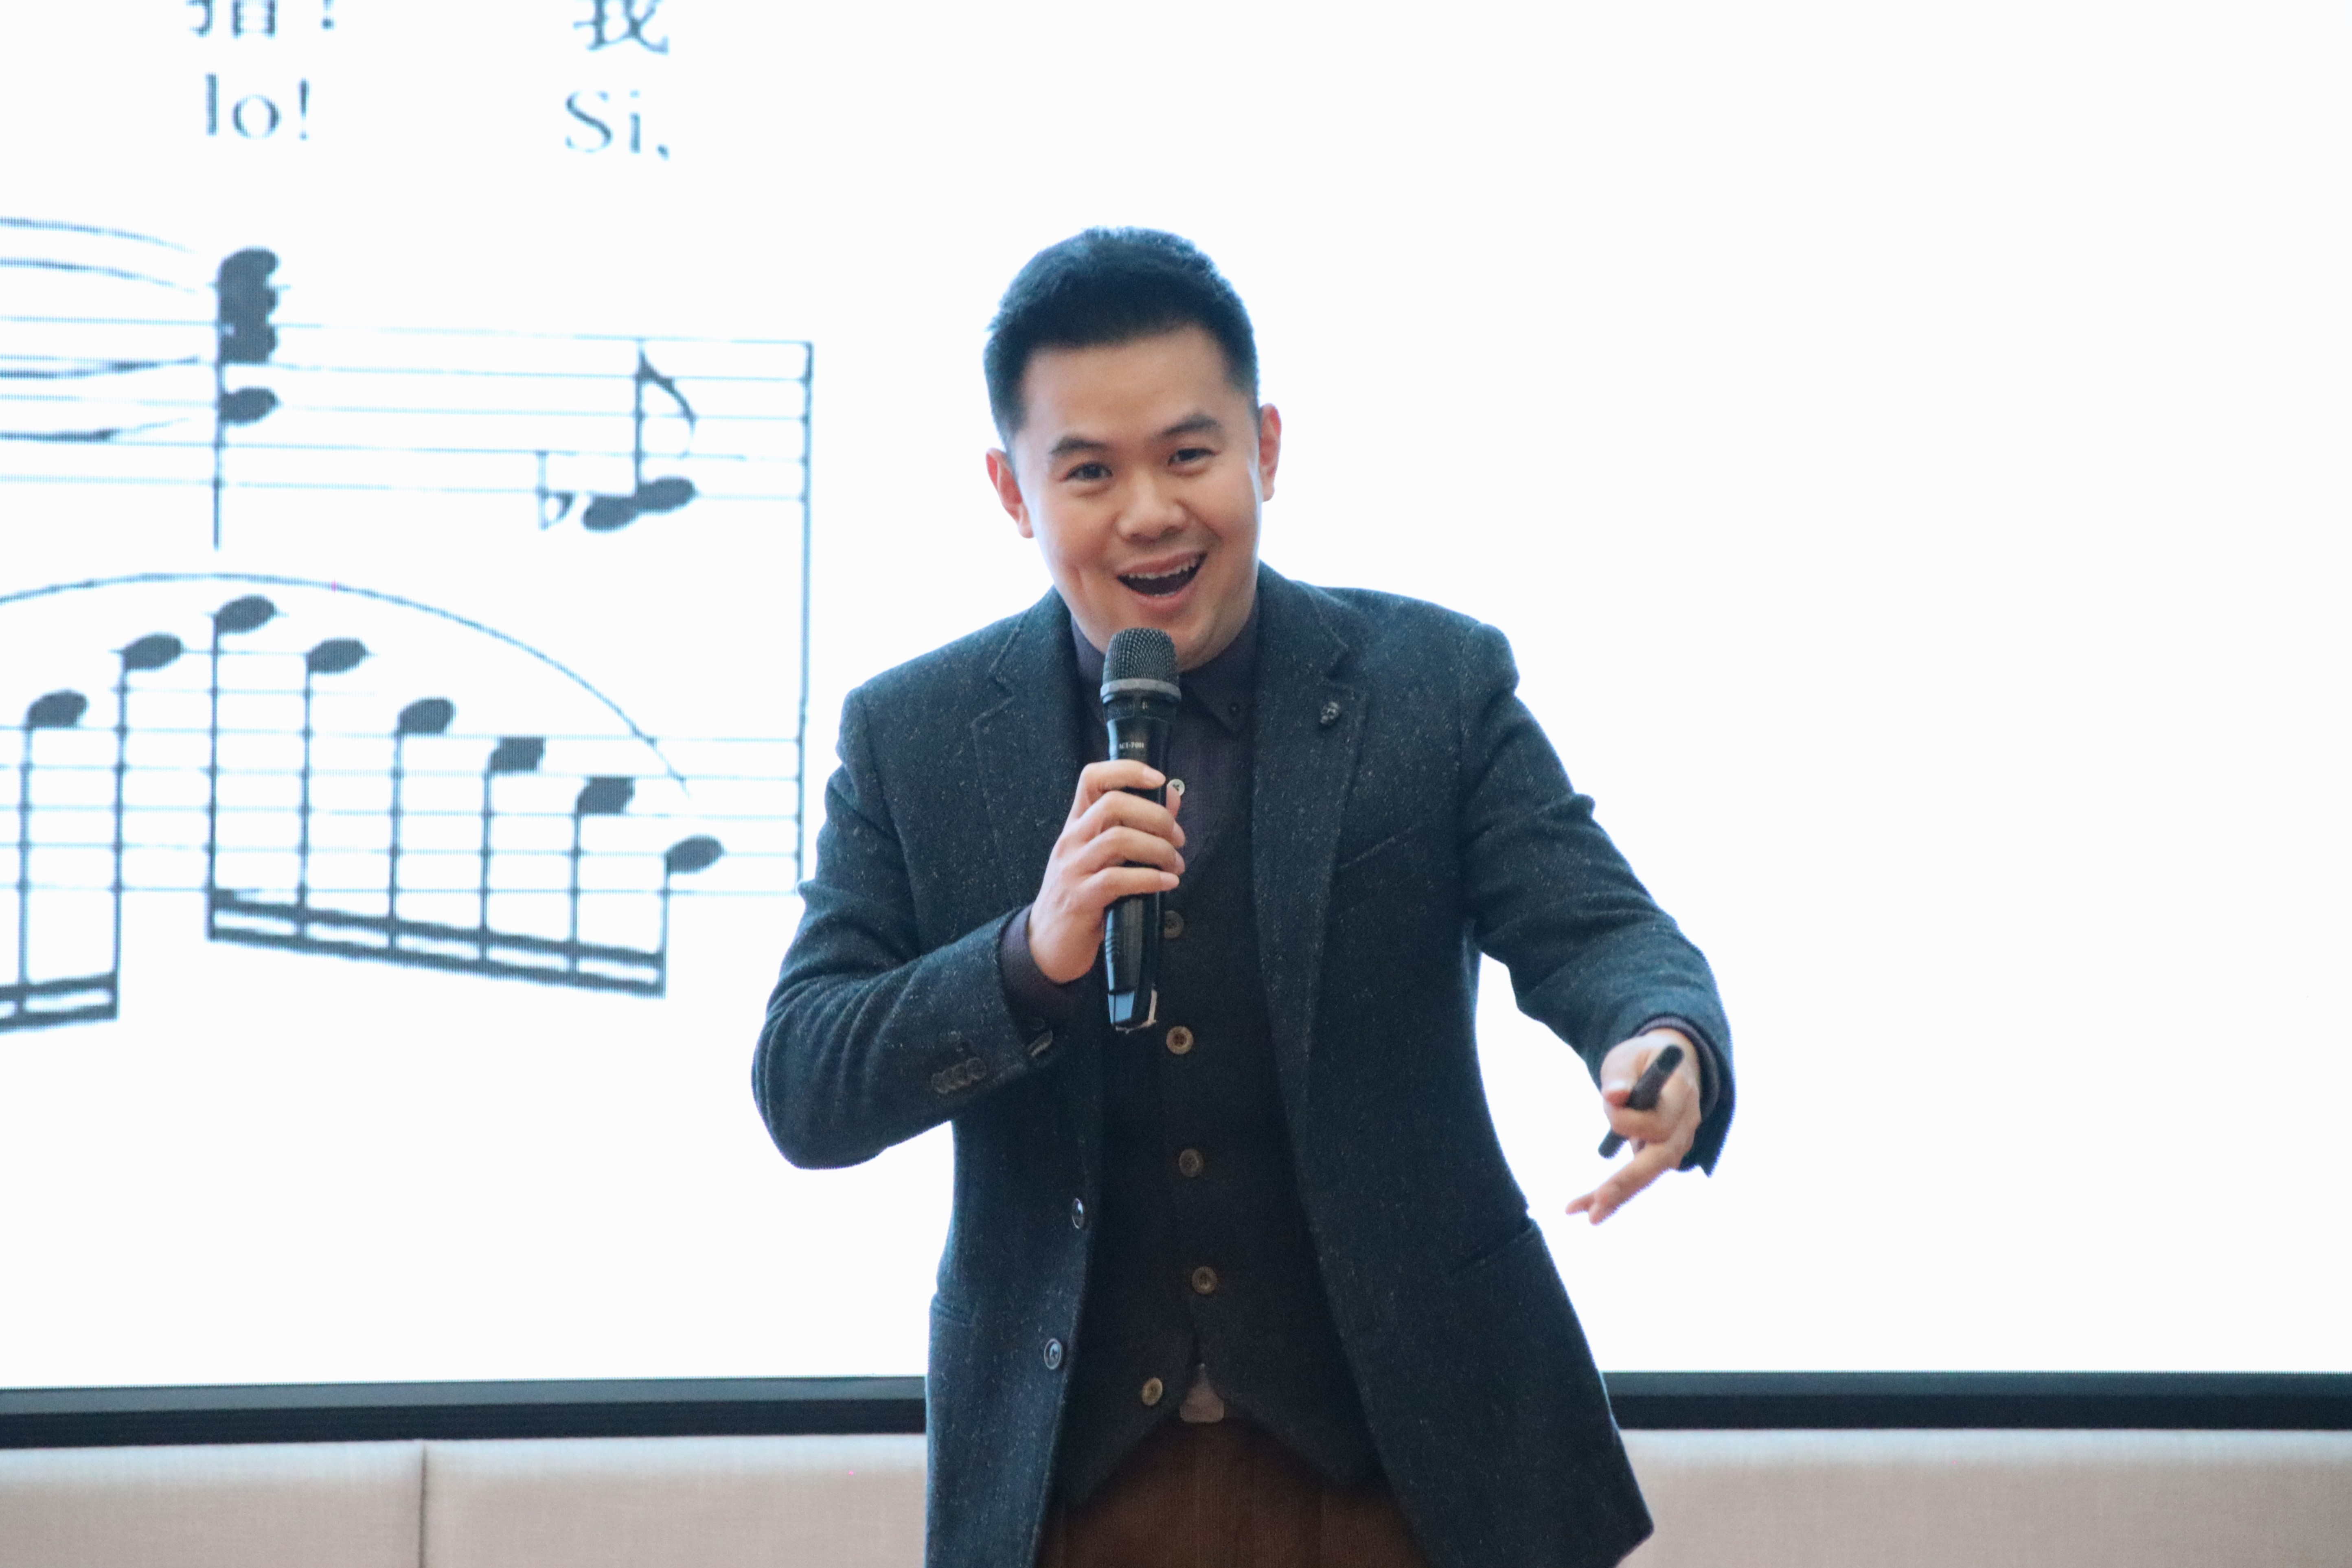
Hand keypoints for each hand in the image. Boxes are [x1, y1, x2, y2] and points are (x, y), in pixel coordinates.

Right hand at [1028, 760, 1185, 983]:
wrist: (1047, 944)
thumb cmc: (1083, 895)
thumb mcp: (1106, 857)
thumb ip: (1137, 826)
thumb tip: (1172, 797)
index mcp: (1077, 824)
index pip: (1092, 777)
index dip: (1127, 770)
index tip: (1159, 780)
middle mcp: (1072, 840)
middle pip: (1112, 804)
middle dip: (1155, 816)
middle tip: (1177, 838)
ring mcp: (1073, 869)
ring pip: (1118, 839)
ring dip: (1158, 849)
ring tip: (1175, 865)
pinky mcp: (1080, 899)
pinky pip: (1117, 880)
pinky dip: (1150, 879)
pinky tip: (1167, 884)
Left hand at [1568, 1027, 1701, 1224]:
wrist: (1668, 1065)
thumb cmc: (1642, 1059)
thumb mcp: (1628, 1057)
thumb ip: (1620, 1076)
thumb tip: (1613, 1098)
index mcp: (1682, 1095)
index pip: (1658, 1122)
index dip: (1628, 1120)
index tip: (1609, 1101)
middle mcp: (1686, 1125)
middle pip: (1659, 1161)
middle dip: (1627, 1183)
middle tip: (1598, 1203)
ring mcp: (1677, 1144)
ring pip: (1648, 1176)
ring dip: (1617, 1196)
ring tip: (1586, 1214)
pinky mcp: (1662, 1156)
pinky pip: (1639, 1177)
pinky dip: (1615, 1192)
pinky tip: (1587, 1207)